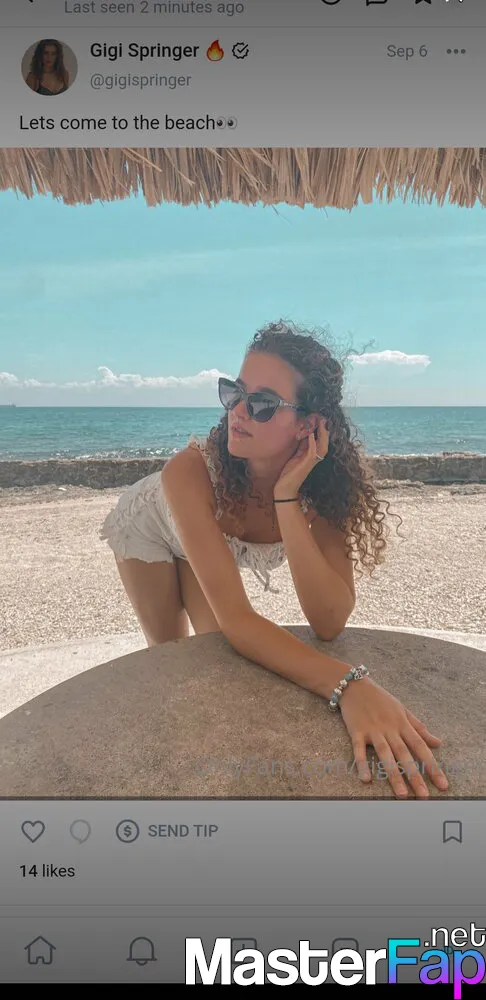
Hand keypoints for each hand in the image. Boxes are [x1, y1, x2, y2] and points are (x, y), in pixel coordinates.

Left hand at [274, 416, 328, 499]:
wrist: (285, 487)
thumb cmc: (290, 473)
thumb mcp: (296, 455)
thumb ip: (302, 446)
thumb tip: (305, 434)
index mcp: (312, 455)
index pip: (320, 440)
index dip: (321, 429)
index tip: (320, 418)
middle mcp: (315, 457)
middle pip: (325, 441)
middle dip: (325, 429)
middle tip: (323, 417)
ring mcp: (312, 461)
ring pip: (322, 445)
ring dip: (322, 434)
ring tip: (321, 423)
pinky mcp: (307, 464)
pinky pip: (312, 451)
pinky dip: (312, 442)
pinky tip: (311, 434)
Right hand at [338, 676, 448, 798]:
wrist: (354, 686)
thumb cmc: (381, 699)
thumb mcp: (403, 710)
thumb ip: (420, 728)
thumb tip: (438, 743)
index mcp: (403, 724)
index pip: (421, 747)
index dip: (433, 766)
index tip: (442, 784)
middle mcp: (390, 728)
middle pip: (405, 754)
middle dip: (415, 776)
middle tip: (424, 796)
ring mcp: (373, 730)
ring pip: (385, 754)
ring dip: (393, 774)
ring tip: (401, 794)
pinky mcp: (356, 732)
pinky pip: (359, 750)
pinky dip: (362, 763)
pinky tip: (366, 778)